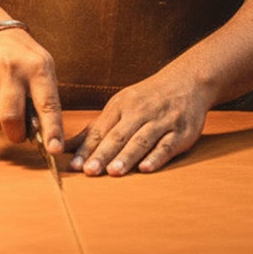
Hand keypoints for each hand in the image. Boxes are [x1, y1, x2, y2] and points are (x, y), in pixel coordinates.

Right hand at [0, 27, 63, 152]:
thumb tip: (45, 134)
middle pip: (10, 118)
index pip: (47, 104)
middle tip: (20, 133)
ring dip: (1, 123)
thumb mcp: (43, 66)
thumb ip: (45, 96)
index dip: (52, 130)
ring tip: (6, 104)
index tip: (55, 149)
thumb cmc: (22, 55)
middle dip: (16, 134)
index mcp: (37, 68)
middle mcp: (11, 71)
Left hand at [64, 71, 212, 176]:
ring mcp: (162, 121)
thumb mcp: (120, 106)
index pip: (101, 131)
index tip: (75, 165)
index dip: (87, 149)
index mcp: (121, 106)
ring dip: (127, 156)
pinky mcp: (182, 132)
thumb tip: (63, 147)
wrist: (189, 81)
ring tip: (114, 172)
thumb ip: (94, 130)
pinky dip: (156, 156)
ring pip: (141, 140)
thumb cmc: (148, 98)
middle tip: (90, 171)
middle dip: (104, 154)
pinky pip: (167, 145)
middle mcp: (140, 112)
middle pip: (119, 136)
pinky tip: (146, 168)